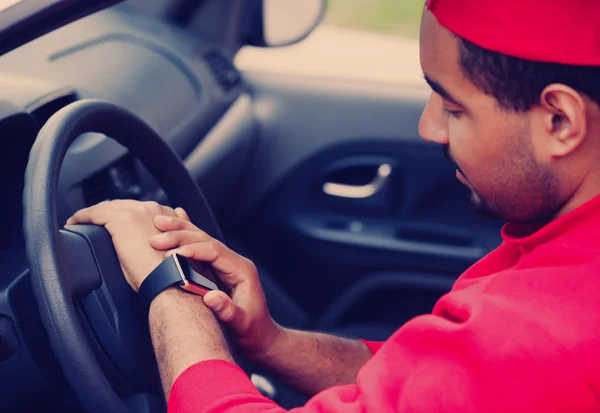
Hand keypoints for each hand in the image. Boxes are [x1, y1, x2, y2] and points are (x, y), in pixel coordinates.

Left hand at [66, 200, 182, 291]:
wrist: (168, 278)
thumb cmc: (167, 272)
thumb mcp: (165, 249)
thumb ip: (156, 238)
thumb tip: (145, 243)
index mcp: (164, 214)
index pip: (136, 208)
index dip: (120, 214)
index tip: (109, 223)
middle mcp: (151, 208)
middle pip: (121, 205)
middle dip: (106, 212)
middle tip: (92, 222)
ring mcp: (136, 212)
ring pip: (107, 207)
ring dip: (93, 214)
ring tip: (80, 222)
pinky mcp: (121, 220)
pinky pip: (94, 213)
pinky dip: (82, 217)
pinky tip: (74, 223)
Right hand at [150, 211, 282, 359]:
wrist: (261, 338)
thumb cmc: (253, 332)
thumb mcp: (242, 325)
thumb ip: (229, 312)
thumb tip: (211, 298)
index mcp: (242, 270)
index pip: (215, 252)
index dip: (194, 250)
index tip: (172, 253)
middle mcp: (234, 262)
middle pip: (206, 241)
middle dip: (181, 236)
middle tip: (156, 237)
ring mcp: (225, 264)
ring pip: (201, 241)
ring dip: (180, 231)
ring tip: (158, 222)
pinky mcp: (217, 270)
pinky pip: (200, 248)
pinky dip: (187, 235)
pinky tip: (178, 218)